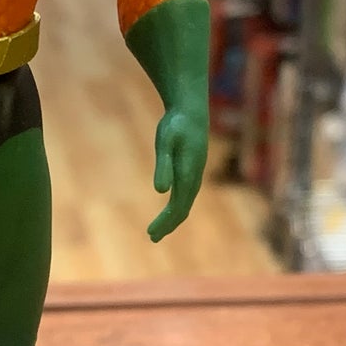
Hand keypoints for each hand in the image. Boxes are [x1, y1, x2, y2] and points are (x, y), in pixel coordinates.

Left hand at [148, 103, 206, 243]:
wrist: (190, 108)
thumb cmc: (176, 124)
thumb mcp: (165, 142)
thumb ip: (163, 165)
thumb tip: (161, 191)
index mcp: (189, 175)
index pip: (178, 207)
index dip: (166, 222)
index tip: (151, 233)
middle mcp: (194, 178)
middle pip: (183, 209)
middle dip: (168, 225)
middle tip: (152, 237)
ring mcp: (194, 174)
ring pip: (185, 203)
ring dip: (172, 218)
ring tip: (157, 230)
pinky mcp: (191, 169)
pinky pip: (185, 194)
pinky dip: (176, 206)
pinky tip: (168, 210)